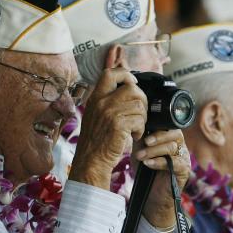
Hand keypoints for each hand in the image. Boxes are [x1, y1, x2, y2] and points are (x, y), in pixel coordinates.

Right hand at [69, 68, 146, 189]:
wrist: (90, 160)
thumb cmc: (96, 140)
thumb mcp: (95, 114)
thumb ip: (107, 100)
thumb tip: (129, 87)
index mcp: (95, 97)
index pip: (111, 73)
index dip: (126, 75)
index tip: (133, 83)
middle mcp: (101, 102)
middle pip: (132, 88)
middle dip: (142, 100)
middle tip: (139, 113)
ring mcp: (109, 113)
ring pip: (139, 105)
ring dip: (142, 117)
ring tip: (135, 127)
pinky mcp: (118, 125)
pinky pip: (139, 120)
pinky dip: (140, 129)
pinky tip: (133, 136)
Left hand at [133, 130, 190, 229]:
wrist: (151, 198)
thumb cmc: (145, 174)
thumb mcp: (140, 153)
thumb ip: (140, 140)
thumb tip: (136, 126)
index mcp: (171, 140)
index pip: (170, 127)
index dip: (158, 127)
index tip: (143, 132)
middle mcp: (180, 147)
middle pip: (174, 134)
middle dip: (158, 137)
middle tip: (145, 142)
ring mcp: (184, 159)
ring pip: (172, 147)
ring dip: (154, 151)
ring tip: (141, 157)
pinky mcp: (184, 171)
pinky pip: (175, 162)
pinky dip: (159, 162)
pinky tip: (148, 164)